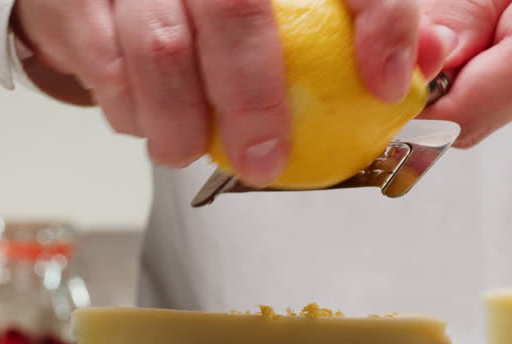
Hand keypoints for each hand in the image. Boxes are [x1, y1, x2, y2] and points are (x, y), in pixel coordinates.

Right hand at [12, 0, 454, 184]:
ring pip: (159, 48)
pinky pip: (99, 64)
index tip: (389, 85)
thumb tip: (413, 66)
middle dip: (253, 101)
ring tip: (189, 150)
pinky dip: (128, 109)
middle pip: (233, 12)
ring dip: (179, 123)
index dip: (380, 19)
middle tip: (265, 161)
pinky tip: (144, 119)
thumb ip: (351, 12)